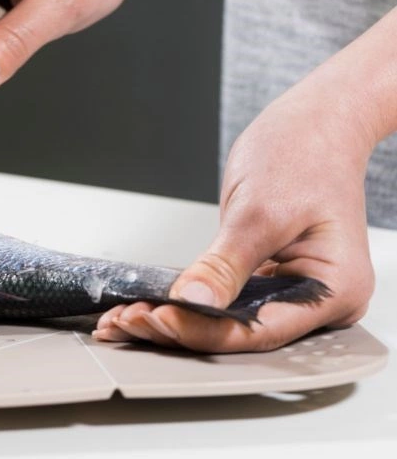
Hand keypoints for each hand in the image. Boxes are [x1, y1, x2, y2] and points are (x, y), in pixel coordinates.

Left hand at [94, 75, 376, 351]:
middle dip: (179, 330)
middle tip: (127, 321)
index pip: (261, 329)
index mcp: (336, 290)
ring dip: (172, 322)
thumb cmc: (305, 154)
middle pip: (239, 333)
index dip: (204, 331)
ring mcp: (288, 292)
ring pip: (223, 322)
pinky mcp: (262, 281)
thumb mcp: (260, 212)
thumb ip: (225, 264)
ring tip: (122, 318)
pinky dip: (182, 304)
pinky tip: (143, 306)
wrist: (312, 124)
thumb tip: (194, 300)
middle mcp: (315, 301)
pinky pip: (219, 303)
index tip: (159, 317)